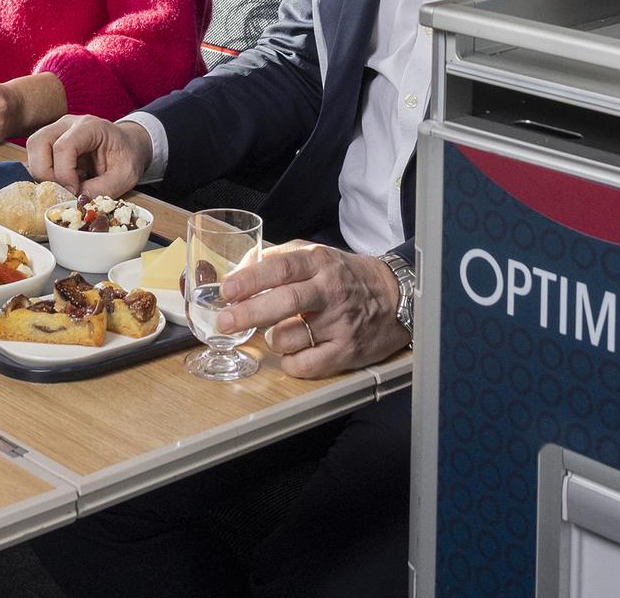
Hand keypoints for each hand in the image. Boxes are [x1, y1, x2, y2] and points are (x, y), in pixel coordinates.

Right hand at [25, 113, 147, 201]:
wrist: (129, 145)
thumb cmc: (128, 156)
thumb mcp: (125, 176)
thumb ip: (103, 189)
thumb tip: (77, 199)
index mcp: (91, 127)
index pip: (64, 146)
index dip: (63, 173)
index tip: (73, 191)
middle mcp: (69, 123)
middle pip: (39, 142)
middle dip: (47, 173)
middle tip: (64, 190)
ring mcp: (57, 129)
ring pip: (33, 147)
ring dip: (42, 173)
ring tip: (64, 185)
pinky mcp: (51, 140)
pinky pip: (36, 155)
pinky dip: (44, 172)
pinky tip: (63, 179)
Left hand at [213, 242, 406, 378]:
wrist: (396, 296)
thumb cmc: (347, 276)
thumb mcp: (316, 255)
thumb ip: (278, 258)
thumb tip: (239, 270)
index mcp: (319, 262)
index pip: (280, 268)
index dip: (249, 280)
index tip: (226, 290)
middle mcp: (330, 290)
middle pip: (283, 301)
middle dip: (248, 313)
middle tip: (223, 322)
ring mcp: (340, 323)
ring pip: (289, 337)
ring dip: (272, 339)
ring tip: (276, 333)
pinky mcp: (347, 351)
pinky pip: (307, 365)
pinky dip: (290, 362)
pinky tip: (291, 353)